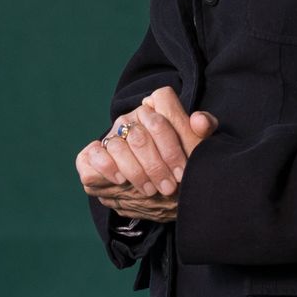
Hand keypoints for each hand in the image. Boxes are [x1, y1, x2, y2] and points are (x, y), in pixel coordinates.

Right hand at [76, 87, 219, 219]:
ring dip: (135, 171)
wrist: (157, 194)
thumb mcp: (197, 150)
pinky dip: (107, 166)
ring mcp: (111, 135)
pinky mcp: (92, 154)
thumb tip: (199, 120)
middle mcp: (131, 119)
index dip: (171, 141)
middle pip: (141, 134)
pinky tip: (121, 180)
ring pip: (119, 145)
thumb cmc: (179, 167)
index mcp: (156, 111)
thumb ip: (204, 131)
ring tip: (149, 190)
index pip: (161, 103)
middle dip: (156, 165)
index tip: (182, 169)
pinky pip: (93, 153)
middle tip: (168, 188)